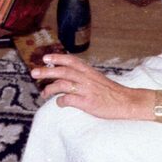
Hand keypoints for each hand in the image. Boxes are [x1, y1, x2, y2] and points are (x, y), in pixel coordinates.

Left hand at [31, 53, 145, 119]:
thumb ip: (83, 76)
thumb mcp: (97, 78)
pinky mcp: (87, 102)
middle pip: (62, 71)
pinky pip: (68, 100)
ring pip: (63, 85)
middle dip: (46, 71)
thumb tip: (66, 76)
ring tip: (44, 94)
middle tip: (34, 73)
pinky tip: (59, 104)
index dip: (57, 58)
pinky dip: (61, 101)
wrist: (127, 102)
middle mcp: (86, 78)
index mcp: (89, 71)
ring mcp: (87, 90)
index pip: (71, 60)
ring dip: (50, 89)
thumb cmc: (111, 92)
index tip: (45, 58)